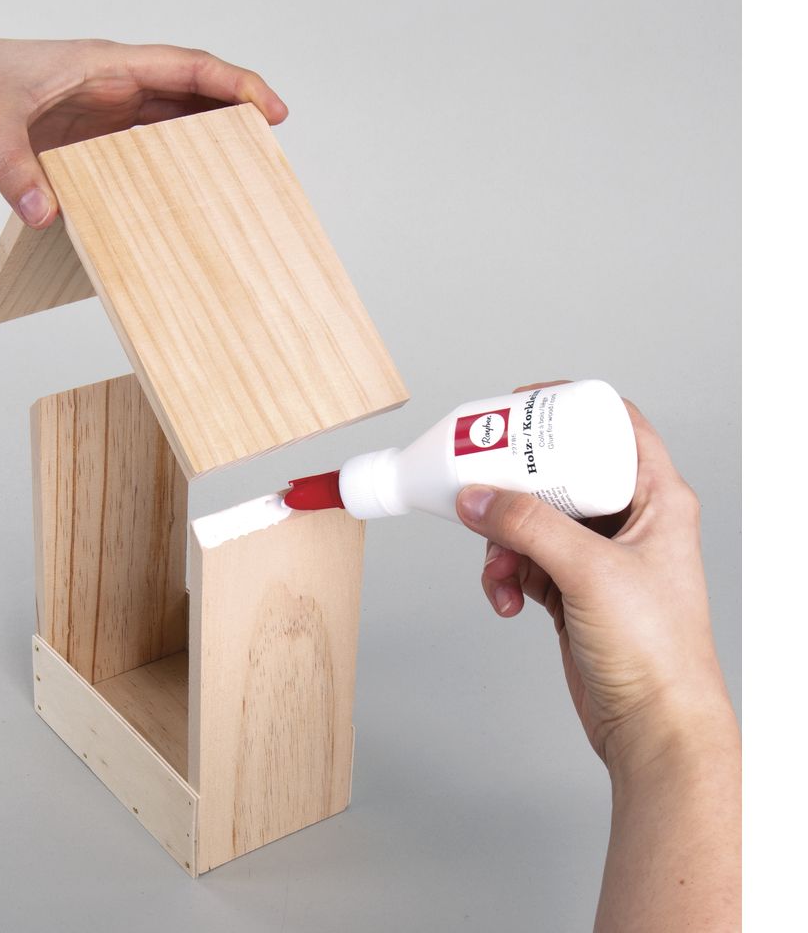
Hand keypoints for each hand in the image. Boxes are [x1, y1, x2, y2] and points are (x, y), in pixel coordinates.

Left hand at [0, 25, 287, 227]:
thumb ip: (15, 169)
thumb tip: (47, 214)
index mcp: (103, 65)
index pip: (187, 67)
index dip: (235, 85)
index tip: (270, 110)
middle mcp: (112, 86)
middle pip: (194, 94)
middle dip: (238, 117)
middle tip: (272, 152)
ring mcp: (103, 112)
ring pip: (175, 122)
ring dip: (210, 144)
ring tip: (245, 177)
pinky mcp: (90, 138)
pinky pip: (147, 150)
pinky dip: (174, 165)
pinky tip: (188, 193)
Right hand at [455, 384, 734, 777]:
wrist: (652, 726)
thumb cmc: (657, 651)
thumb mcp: (590, 572)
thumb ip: (529, 527)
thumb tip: (478, 496)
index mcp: (657, 499)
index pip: (615, 426)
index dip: (568, 408)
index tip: (521, 407)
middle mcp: (629, 521)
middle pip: (561, 472)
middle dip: (515, 484)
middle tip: (481, 481)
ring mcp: (597, 556)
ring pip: (532, 520)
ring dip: (502, 541)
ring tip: (497, 569)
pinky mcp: (571, 588)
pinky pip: (523, 561)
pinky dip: (504, 576)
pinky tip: (504, 599)